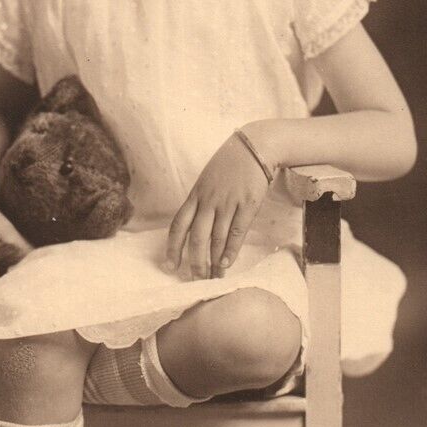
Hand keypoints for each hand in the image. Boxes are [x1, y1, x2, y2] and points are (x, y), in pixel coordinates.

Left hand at [166, 133, 271, 279]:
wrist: (256, 147)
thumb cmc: (231, 163)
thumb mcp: (207, 179)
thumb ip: (200, 200)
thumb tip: (194, 223)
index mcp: (196, 194)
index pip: (178, 225)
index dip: (173, 247)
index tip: (170, 266)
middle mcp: (208, 201)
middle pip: (196, 237)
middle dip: (194, 262)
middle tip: (195, 279)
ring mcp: (228, 203)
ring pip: (216, 239)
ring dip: (214, 262)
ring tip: (214, 279)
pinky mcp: (247, 205)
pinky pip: (236, 232)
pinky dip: (230, 250)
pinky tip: (226, 264)